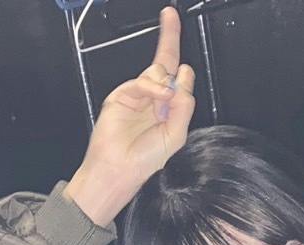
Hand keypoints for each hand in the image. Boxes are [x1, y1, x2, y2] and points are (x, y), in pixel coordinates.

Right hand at [65, 7, 196, 225]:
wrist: (118, 170)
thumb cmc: (145, 160)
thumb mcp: (176, 134)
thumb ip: (184, 106)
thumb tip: (184, 76)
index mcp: (168, 109)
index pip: (178, 80)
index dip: (184, 68)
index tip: (186, 59)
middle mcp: (154, 99)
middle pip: (166, 62)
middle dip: (170, 37)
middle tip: (170, 15)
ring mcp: (137, 96)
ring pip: (157, 72)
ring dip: (165, 84)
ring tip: (162, 105)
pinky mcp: (121, 95)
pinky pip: (143, 81)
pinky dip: (152, 87)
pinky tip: (158, 98)